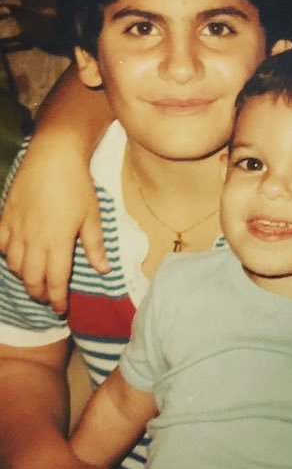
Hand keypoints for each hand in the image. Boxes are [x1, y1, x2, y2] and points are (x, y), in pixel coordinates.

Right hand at [0, 147, 108, 314]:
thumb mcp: (92, 218)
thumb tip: (103, 271)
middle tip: (48, 297)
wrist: (53, 158)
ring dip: (23, 277)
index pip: (56, 281)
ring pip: (13, 264)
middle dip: (40, 293)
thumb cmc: (78, 188)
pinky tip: (13, 256)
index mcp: (58, 244)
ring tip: (33, 280)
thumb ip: (95, 246)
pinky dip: (5, 255)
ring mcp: (16, 229)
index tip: (61, 310)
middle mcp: (34, 241)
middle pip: (31, 278)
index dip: (58, 299)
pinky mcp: (5, 216)